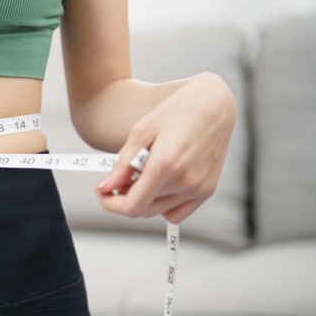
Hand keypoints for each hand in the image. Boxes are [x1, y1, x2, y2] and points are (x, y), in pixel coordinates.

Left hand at [95, 72, 236, 223]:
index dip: (111, 203)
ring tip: (140, 175)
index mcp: (166, 164)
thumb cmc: (176, 111)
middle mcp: (185, 181)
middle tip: (119, 178)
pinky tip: (158, 184)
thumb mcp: (141, 131)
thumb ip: (123, 164)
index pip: (133, 205)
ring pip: (158, 211)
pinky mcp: (208, 190)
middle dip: (124, 198)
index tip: (101, 191)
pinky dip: (163, 205)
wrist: (214, 103)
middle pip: (143, 209)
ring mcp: (199, 188)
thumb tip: (106, 187)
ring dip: (143, 199)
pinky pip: (178, 212)